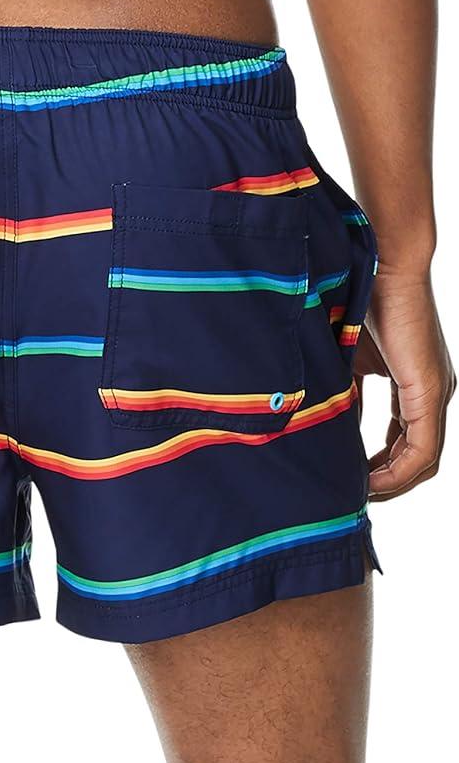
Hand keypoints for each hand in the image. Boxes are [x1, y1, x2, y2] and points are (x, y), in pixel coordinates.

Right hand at [356, 268, 453, 499]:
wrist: (384, 265)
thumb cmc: (362, 300)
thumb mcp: (348, 361)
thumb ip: (344, 396)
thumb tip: (325, 431)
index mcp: (417, 385)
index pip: (406, 442)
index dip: (380, 467)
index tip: (350, 480)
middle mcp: (434, 393)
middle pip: (418, 459)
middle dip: (387, 483)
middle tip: (354, 496)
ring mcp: (437, 394)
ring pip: (423, 460)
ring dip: (392, 483)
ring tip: (359, 495)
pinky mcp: (430, 392)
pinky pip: (421, 449)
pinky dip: (396, 471)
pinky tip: (370, 480)